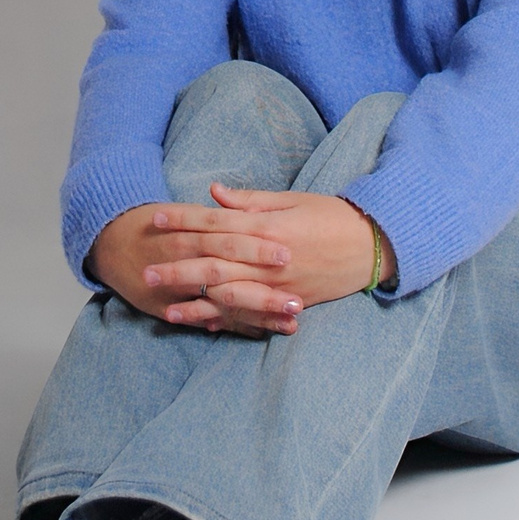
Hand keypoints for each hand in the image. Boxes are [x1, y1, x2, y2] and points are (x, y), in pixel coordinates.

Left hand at [87, 188, 396, 334]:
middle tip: (146, 272)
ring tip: (166, 309)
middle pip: (214, 264)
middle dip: (178, 268)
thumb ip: (251, 201)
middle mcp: (268, 259)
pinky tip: (204, 325)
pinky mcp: (288, 304)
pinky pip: (251, 316)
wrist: (372, 245)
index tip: (154, 220)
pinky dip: (227, 322)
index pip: (215, 223)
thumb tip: (214, 194)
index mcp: (266, 227)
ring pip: (228, 296)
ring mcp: (277, 286)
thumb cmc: (332, 216)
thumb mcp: (292, 200)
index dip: (183, 220)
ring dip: (196, 304)